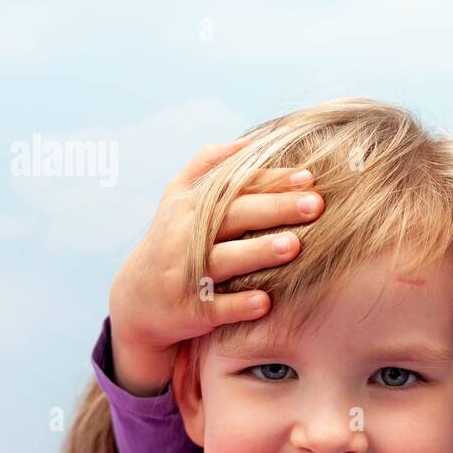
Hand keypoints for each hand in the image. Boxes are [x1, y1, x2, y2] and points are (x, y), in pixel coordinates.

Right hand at [108, 139, 322, 394]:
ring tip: (293, 245)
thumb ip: (207, 165)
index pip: (235, 187)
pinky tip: (265, 302)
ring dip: (258, 252)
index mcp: (189, 206)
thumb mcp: (177, 199)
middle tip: (316, 204)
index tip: (308, 177)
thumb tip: (252, 142)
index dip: (271, 181)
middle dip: (275, 208)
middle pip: (234, 217)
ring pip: (225, 260)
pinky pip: (215, 307)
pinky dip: (238, 305)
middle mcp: (185, 236)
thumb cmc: (173, 241)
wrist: (137, 301)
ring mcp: (186, 274)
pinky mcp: (190, 311)